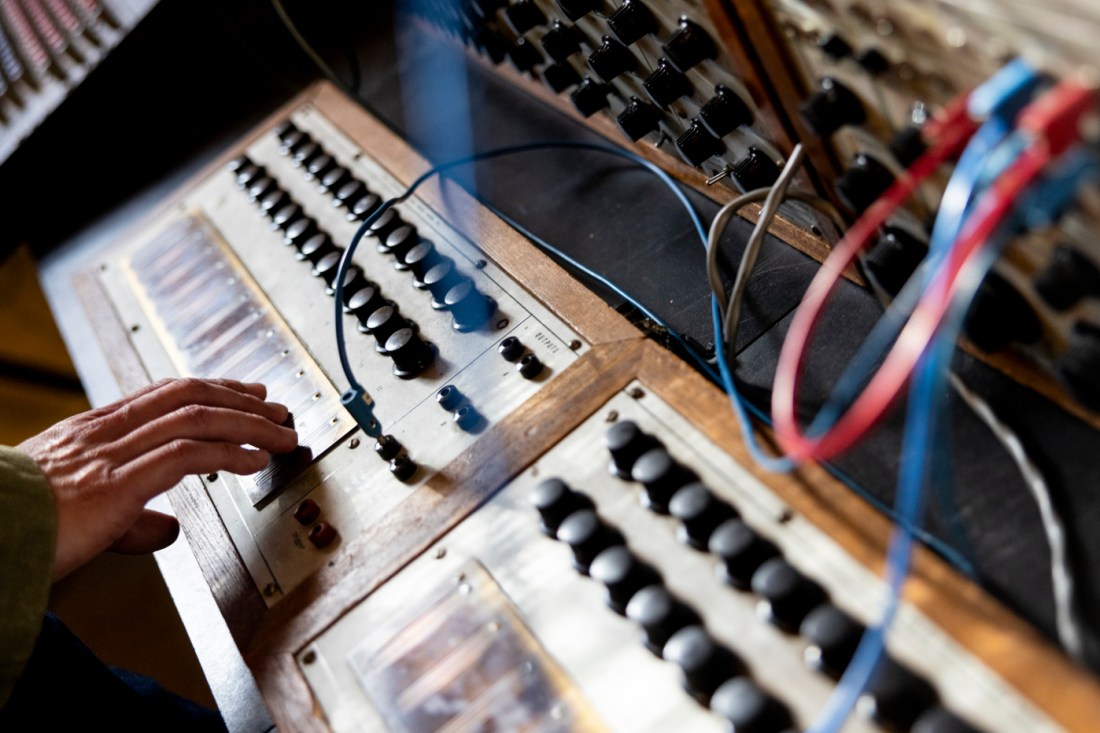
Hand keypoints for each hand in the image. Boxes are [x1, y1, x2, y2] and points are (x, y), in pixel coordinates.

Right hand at [18, 378, 298, 579]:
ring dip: (247, 424)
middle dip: (239, 399)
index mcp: (90, 432)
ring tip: (280, 434)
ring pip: (194, 419)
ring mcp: (108, 455)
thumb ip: (131, 518)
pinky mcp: (114, 486)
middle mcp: (101, 433)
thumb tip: (170, 528)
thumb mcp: (81, 515)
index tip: (243, 393)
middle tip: (276, 408)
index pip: (163, 394)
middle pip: (186, 396)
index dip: (210, 390)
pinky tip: (252, 459)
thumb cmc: (18, 529)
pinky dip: (227, 453)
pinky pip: (184, 455)